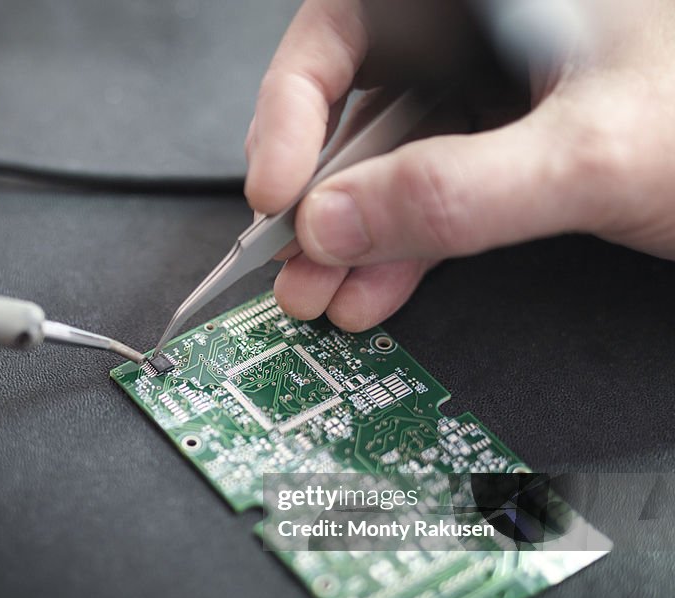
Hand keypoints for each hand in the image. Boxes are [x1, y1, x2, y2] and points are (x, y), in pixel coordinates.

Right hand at [245, 0, 674, 330]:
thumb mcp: (596, 152)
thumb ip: (461, 190)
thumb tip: (338, 222)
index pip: (345, 22)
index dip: (291, 108)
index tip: (275, 190)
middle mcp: (488, 24)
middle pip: (359, 101)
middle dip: (319, 196)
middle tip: (290, 264)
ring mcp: (502, 86)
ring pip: (394, 157)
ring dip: (354, 236)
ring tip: (323, 296)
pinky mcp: (516, 141)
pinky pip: (438, 190)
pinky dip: (406, 245)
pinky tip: (379, 287)